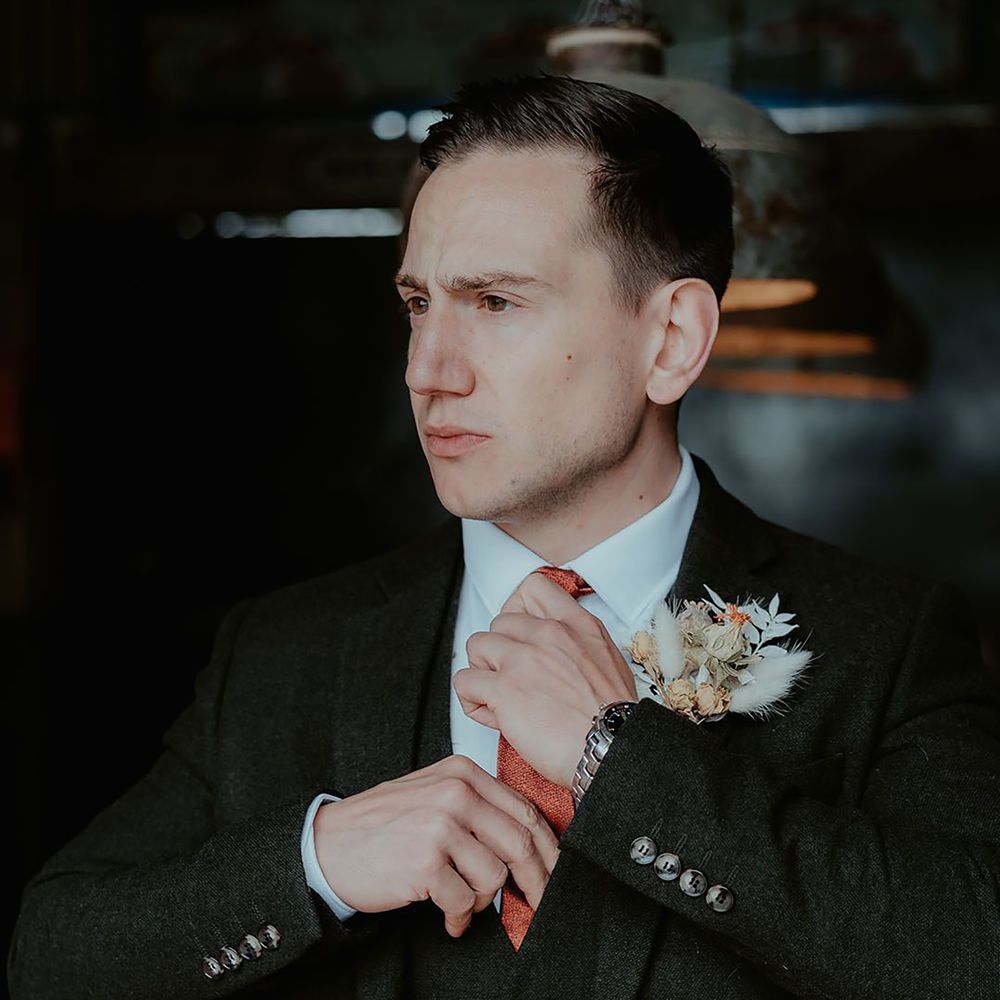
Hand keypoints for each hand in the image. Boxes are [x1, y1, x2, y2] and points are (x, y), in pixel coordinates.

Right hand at [313, 754, 559, 937]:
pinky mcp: (425, 862)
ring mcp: (440, 826)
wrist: (328, 845)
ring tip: (461, 905)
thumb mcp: (433, 794)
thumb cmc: (382, 824)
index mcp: (462, 773)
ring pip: (494, 877)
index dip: (547, 848)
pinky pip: (464, 902)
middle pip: (519, 843)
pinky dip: (459, 919)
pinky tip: (446, 918)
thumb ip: (477, 807)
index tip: (553, 871)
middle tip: (535, 904)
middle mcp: (455, 793)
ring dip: (482, 903)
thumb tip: (528, 841)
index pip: (524, 809)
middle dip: (535, 882)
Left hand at [453, 572, 637, 788]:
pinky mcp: (504, 689)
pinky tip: (492, 715)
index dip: (517, 609)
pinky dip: (471, 699)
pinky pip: (465, 681)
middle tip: (511, 677)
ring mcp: (523, 660)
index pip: (533, 588)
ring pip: (476, 645)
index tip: (518, 633)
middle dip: (500, 650)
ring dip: (482, 670)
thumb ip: (579, 644)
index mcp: (577, 626)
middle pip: (499, 622)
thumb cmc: (615, 721)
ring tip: (497, 694)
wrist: (613, 751)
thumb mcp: (609, 661)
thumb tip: (558, 648)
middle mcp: (549, 635)